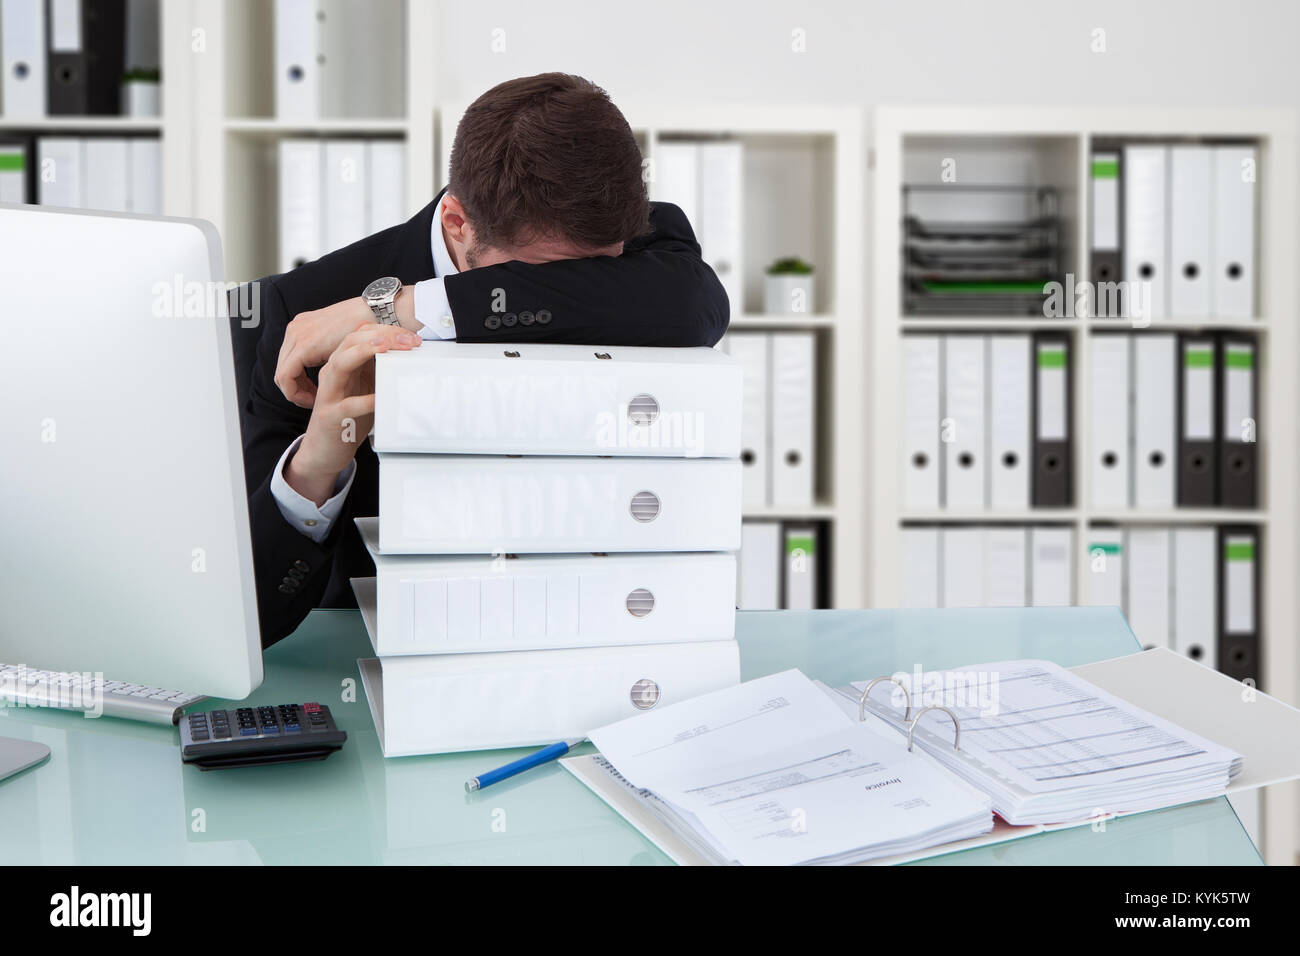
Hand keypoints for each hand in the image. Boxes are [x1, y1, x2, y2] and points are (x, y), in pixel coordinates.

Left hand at [276, 297, 374, 407]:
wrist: (374, 312)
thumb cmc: (367, 324)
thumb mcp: (342, 339)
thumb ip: (332, 349)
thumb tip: (335, 364)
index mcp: (303, 326)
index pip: (290, 359)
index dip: (300, 380)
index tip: (315, 391)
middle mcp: (295, 329)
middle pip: (284, 367)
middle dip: (298, 388)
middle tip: (315, 399)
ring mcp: (296, 336)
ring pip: (282, 375)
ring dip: (296, 392)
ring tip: (315, 401)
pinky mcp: (302, 347)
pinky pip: (286, 377)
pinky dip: (295, 392)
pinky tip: (313, 399)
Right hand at [285, 323, 419, 505]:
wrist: (322, 451)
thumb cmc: (348, 418)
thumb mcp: (366, 389)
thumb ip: (378, 371)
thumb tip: (404, 353)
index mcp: (341, 365)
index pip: (359, 335)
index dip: (385, 331)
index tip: (411, 336)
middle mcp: (332, 374)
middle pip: (349, 342)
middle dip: (380, 336)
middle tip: (408, 340)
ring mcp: (329, 394)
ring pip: (340, 364)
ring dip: (364, 353)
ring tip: (386, 348)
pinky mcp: (330, 417)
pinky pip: (347, 405)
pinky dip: (365, 400)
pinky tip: (380, 398)